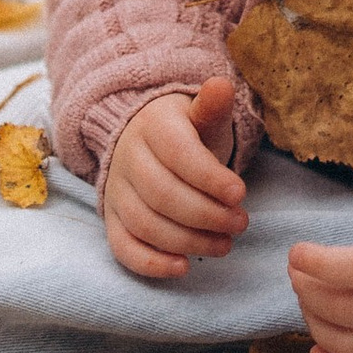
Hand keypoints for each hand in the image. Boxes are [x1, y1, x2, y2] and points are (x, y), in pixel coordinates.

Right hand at [102, 77, 247, 278]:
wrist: (145, 141)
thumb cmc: (184, 132)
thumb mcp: (201, 115)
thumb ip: (212, 107)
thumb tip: (221, 86)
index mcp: (153, 126)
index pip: (178, 154)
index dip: (209, 178)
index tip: (240, 194)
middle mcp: (128, 159)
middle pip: (162, 194)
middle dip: (206, 214)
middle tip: (240, 223)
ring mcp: (116, 192)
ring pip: (145, 224)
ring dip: (188, 241)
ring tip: (225, 245)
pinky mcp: (112, 220)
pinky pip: (122, 247)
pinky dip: (150, 263)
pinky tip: (183, 267)